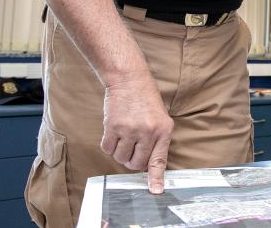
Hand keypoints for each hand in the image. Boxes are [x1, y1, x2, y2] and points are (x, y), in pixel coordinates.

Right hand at [101, 77, 173, 193]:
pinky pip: (107, 149)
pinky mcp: (113, 127)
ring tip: (124, 135)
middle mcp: (148, 131)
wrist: (129, 79)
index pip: (159, 160)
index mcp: (164, 130)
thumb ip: (157, 140)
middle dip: (132, 160)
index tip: (155, 191)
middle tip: (132, 147)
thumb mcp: (160, 117)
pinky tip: (114, 131)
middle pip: (136, 163)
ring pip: (120, 158)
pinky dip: (109, 145)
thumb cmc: (146, 99)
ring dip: (120, 152)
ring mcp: (129, 129)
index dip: (156, 178)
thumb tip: (149, 165)